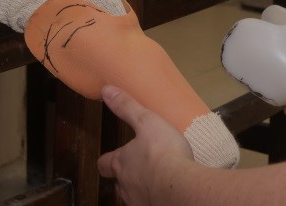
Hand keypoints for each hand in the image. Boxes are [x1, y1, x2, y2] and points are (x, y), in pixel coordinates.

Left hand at [97, 86, 193, 204]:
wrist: (180, 186)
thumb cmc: (163, 152)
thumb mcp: (146, 121)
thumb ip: (127, 107)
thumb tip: (106, 91)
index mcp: (121, 162)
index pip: (104, 163)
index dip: (106, 160)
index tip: (110, 157)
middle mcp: (125, 184)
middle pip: (117, 182)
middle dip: (123, 176)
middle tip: (135, 170)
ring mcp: (138, 200)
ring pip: (132, 196)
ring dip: (139, 188)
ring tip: (153, 181)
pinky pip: (150, 203)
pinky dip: (154, 197)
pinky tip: (165, 192)